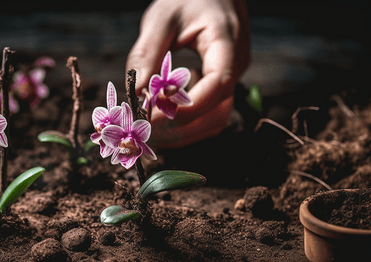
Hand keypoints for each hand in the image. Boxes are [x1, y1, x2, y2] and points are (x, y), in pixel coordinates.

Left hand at [127, 0, 249, 148]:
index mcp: (227, 42)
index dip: (187, 107)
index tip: (152, 115)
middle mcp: (236, 65)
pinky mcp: (220, 87)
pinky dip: (183, 127)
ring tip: (146, 133)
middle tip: (141, 130)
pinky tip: (158, 125)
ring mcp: (231, 79)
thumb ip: (147, 54)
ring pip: (214, 121)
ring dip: (181, 133)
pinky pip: (207, 116)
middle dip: (179, 127)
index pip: (219, 84)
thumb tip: (135, 93)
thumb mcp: (161, 18)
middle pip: (217, 113)